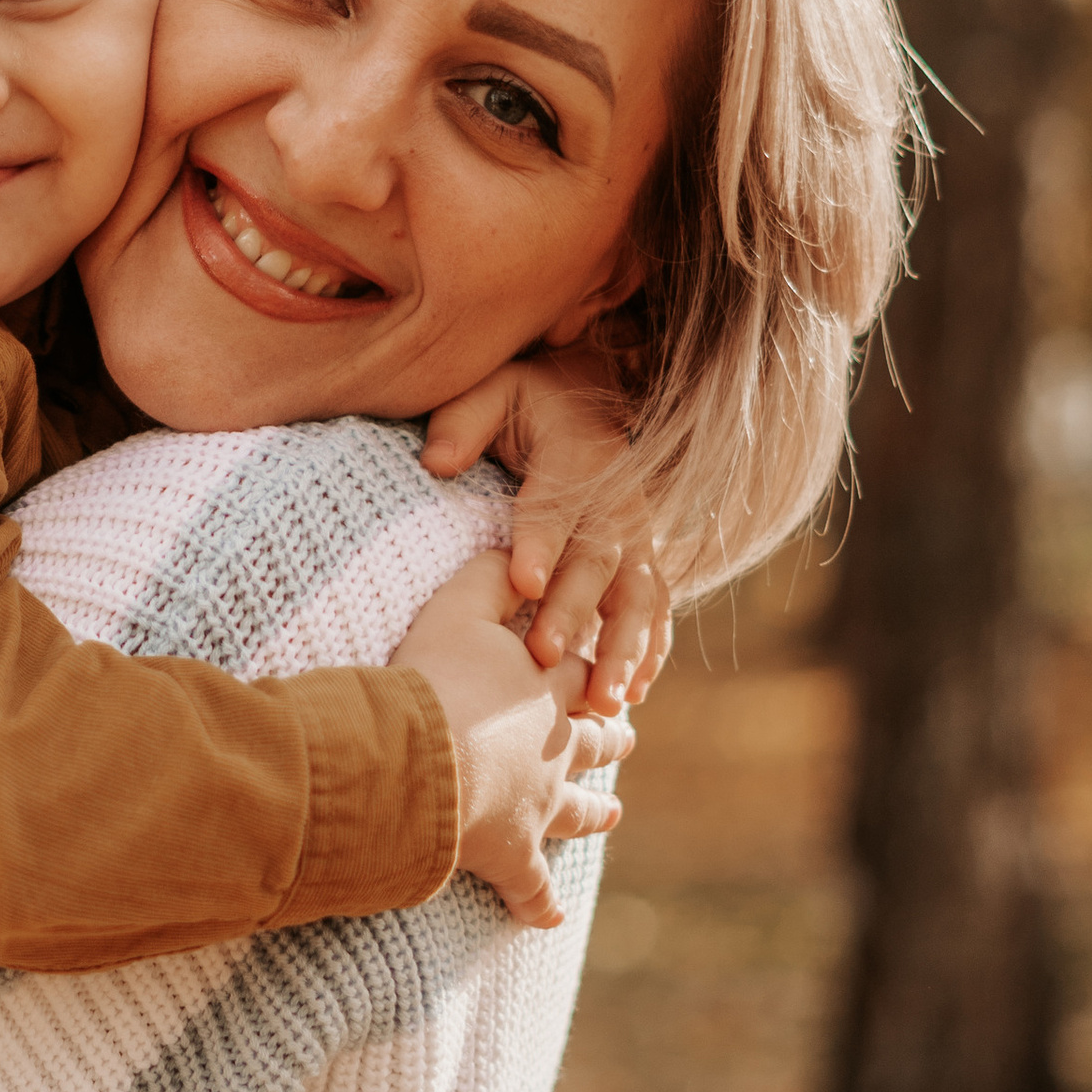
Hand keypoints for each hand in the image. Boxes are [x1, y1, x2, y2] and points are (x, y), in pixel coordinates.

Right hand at [396, 550, 632, 930]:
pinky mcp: (512, 855)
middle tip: (624, 738)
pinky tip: (549, 918)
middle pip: (597, 741)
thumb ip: (487, 577)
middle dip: (610, 737)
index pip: (585, 676)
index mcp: (548, 689)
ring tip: (611, 814)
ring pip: (578, 810)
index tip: (604, 678)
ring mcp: (540, 805)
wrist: (419, 759)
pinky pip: (532, 888)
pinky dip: (540, 904)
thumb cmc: (432, 678)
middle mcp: (556, 748)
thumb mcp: (456, 608)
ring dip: (594, 812)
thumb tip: (515, 549)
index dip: (593, 674)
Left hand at [420, 355, 670, 714]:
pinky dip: (648, 652)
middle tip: (544, 657)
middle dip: (573, 611)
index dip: (541, 543)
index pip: (554, 506)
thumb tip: (436, 460)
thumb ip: (463, 421)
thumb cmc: (528, 402)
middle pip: (597, 562)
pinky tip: (632, 695)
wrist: (594, 395)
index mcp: (576, 457)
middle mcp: (616, 502)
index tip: (523, 584)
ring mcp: (638, 536)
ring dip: (624, 649)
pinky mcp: (645, 562)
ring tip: (603, 700)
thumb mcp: (494, 390)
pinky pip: (655, 610)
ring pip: (638, 597)